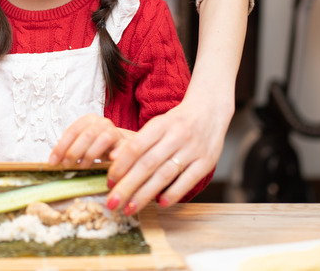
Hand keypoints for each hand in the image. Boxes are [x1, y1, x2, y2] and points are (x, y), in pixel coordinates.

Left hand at [48, 114, 133, 168]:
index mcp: (88, 120)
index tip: (53, 162)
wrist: (121, 147)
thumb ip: (69, 149)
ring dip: (91, 154)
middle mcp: (102, 123)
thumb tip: (53, 162)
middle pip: (86, 134)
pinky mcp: (127, 143)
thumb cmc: (97, 147)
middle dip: (74, 151)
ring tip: (83, 166)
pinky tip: (110, 160)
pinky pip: (123, 148)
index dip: (61, 146)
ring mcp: (115, 132)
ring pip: (103, 139)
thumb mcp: (82, 145)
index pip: (72, 131)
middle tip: (67, 165)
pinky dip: (117, 154)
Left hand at [105, 92, 230, 214]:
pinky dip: (173, 193)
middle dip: (127, 186)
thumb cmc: (177, 122)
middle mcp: (176, 136)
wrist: (210, 110)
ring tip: (130, 208)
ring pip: (165, 175)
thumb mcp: (157, 125)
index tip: (108, 182)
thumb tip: (112, 157)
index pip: (135, 147)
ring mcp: (193, 149)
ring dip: (145, 194)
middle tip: (112, 203)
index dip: (120, 166)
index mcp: (160, 124)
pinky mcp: (207, 162)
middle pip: (147, 164)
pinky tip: (160, 204)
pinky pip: (188, 180)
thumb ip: (138, 141)